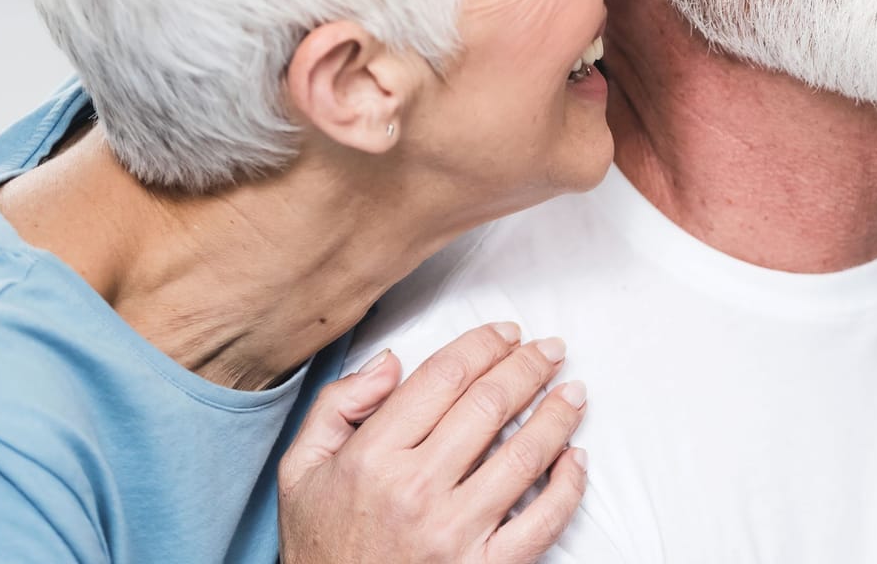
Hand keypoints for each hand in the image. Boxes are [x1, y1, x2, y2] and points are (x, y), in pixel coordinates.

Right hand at [278, 323, 588, 562]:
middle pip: (490, 405)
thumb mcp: (302, 471)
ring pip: (524, 455)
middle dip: (528, 367)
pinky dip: (568, 486)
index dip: (483, 345)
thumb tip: (388, 362)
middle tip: (550, 351)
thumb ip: (336, 406)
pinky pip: (542, 522)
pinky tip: (574, 459)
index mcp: (371, 459)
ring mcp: (453, 532)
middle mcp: (415, 491)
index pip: (443, 378)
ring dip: (557, 415)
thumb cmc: (322, 546)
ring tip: (572, 393)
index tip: (506, 334)